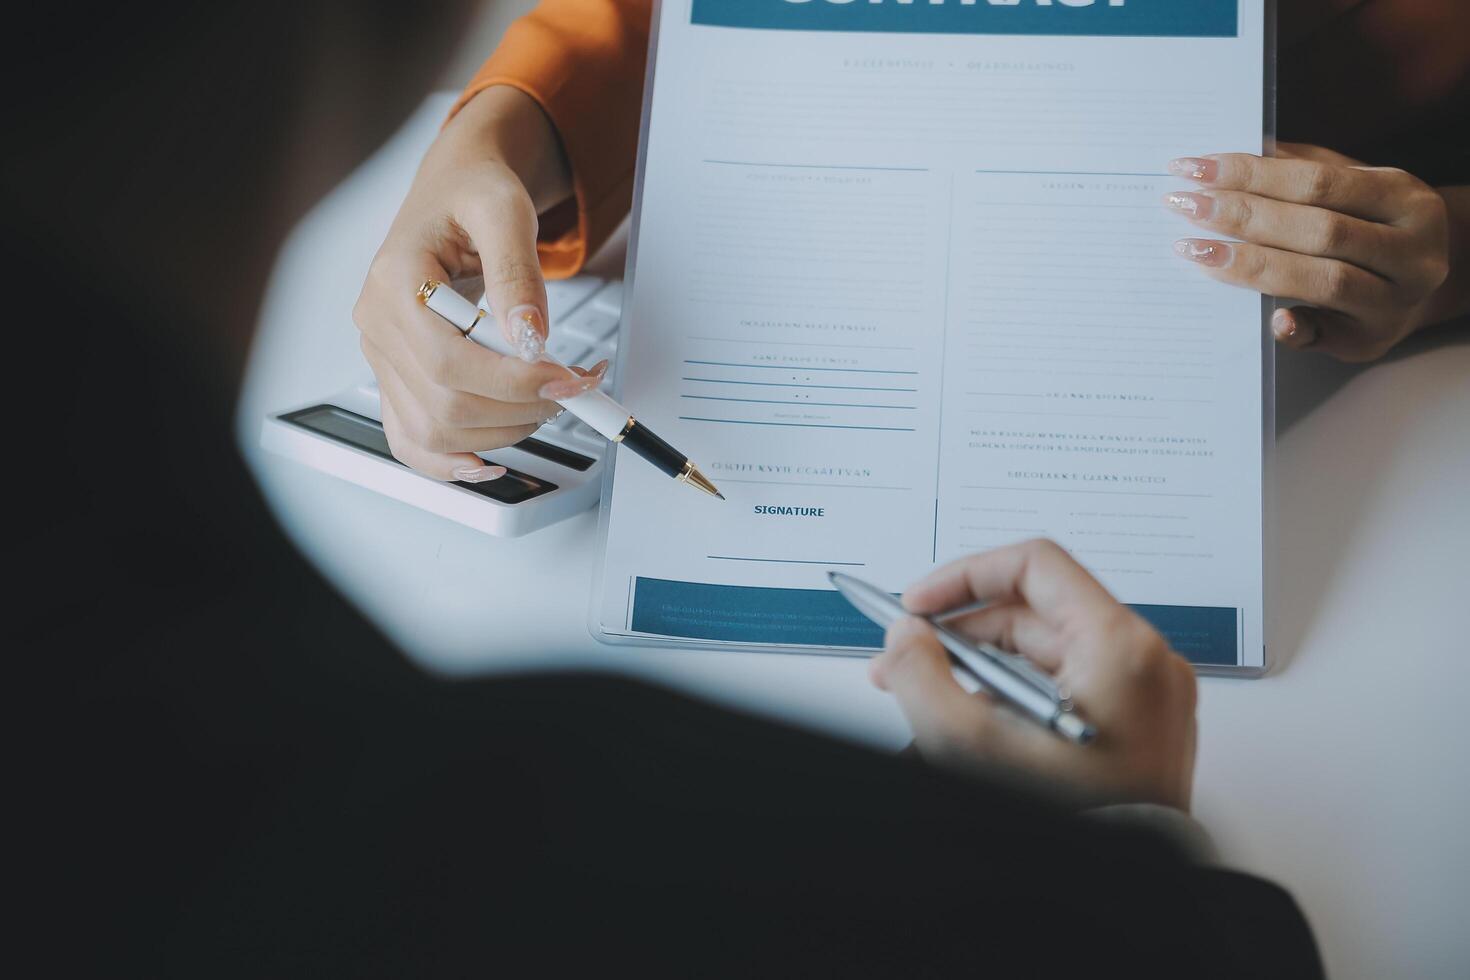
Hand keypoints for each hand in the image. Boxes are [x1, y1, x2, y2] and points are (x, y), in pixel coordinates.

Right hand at [352, 86, 605, 481]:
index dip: (514, 381)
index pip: (449, 361)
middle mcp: (378, 325)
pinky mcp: (398, 378)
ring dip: (503, 431)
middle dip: (521, 408)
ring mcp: (384, 357)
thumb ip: (516, 272)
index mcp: (394, 281)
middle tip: (574, 387)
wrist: (456, 190)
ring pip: (434, 432)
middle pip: (444, 405)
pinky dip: (453, 461)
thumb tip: (530, 336)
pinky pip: (412, 440)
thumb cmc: (474, 194)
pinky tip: (492, 459)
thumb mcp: (504, 211)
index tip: (568, 376)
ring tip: (550, 401)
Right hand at [870, 540, 1196, 810]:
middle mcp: (1143, 662)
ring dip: (978, 666)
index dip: (963, 577)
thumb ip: (921, 677)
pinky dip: (1012, 694)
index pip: (1034, 565)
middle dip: (958, 634)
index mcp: (1120, 648)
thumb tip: (904, 637)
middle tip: (906, 658)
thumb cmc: (1078, 828)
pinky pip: (1063, 686)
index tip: (919, 605)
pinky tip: (970, 720)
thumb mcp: (972, 746)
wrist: (1122, 894)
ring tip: (928, 697)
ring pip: (1043, 654)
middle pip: (1033, 613)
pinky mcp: (1136, 725)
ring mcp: (1145, 695)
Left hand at [1165, 144, 1451, 361]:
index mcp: (1406, 200)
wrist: (1427, 283)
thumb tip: (1229, 160)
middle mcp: (1412, 252)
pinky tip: (1265, 318)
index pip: (1320, 182)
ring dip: (1251, 266)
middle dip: (1244, 217)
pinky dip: (1294, 327)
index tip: (1196, 169)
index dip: (1254, 174)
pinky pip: (1325, 336)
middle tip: (1185, 206)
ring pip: (1323, 281)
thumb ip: (1301, 170)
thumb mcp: (1353, 188)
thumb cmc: (1371, 226)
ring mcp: (1395, 301)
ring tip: (1196, 250)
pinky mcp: (1370, 342)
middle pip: (1320, 231)